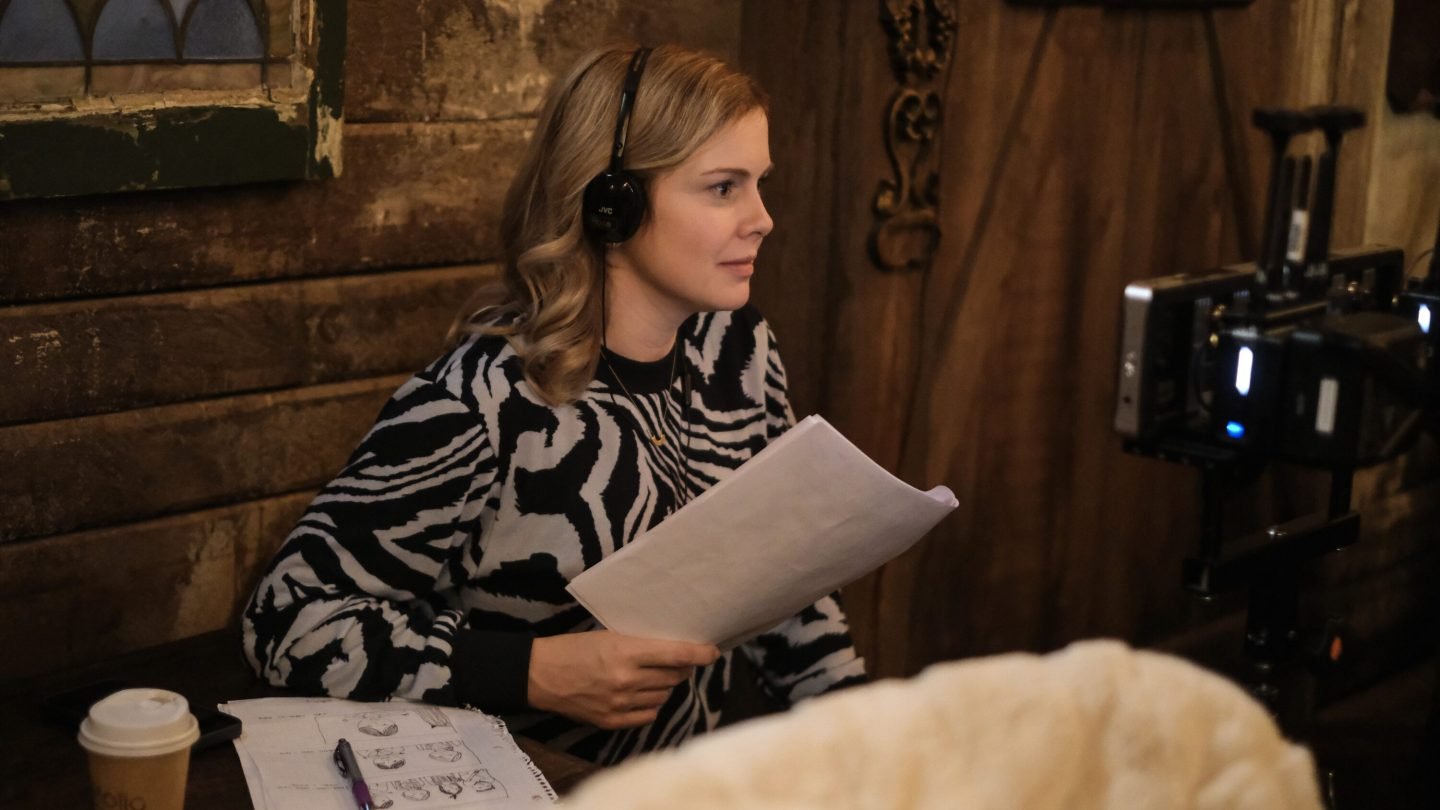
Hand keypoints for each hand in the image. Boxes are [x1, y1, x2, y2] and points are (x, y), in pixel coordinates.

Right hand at [527, 631, 719, 729]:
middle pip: (673, 676)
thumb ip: (639, 645)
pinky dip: (651, 704)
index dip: (700, 653)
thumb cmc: (573, 648)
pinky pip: (648, 715)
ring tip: (654, 676)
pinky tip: (643, 694)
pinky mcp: (611, 721)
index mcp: (625, 652)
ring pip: (663, 696)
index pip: (676, 655)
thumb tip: (673, 651)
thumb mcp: (608, 636)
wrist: (539, 674)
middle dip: (681, 667)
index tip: (712, 651)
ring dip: (665, 685)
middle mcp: (626, 680)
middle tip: (679, 660)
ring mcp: (619, 704)